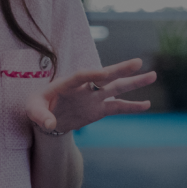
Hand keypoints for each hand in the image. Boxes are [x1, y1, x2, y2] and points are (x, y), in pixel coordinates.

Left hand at [26, 59, 157, 134]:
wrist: (46, 116)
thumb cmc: (36, 108)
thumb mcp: (33, 111)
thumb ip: (41, 117)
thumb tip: (50, 125)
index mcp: (66, 84)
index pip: (81, 77)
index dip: (93, 75)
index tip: (105, 73)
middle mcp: (83, 88)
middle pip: (104, 76)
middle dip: (120, 70)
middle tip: (138, 62)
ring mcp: (93, 97)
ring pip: (116, 88)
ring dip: (134, 82)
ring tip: (153, 75)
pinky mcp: (99, 109)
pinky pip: (118, 107)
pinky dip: (131, 106)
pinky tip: (147, 104)